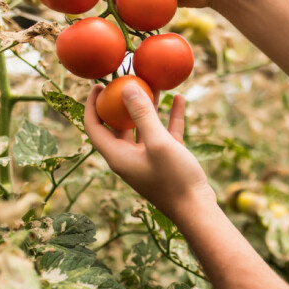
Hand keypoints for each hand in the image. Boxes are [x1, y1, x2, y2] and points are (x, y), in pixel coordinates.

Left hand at [84, 84, 215, 218]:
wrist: (196, 209)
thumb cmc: (174, 179)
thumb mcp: (158, 143)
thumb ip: (142, 114)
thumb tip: (126, 87)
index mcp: (117, 156)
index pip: (94, 127)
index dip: (92, 105)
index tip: (97, 85)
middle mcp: (129, 157)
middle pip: (118, 124)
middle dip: (122, 101)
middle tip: (127, 79)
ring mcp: (148, 158)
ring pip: (143, 126)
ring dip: (148, 106)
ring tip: (153, 83)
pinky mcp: (166, 159)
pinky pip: (164, 133)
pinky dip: (169, 117)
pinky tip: (179, 100)